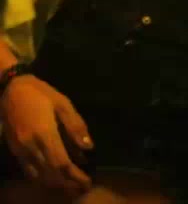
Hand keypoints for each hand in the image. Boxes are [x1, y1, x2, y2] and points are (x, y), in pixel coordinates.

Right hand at [1, 75, 92, 195]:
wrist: (9, 89)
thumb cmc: (40, 93)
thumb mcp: (63, 104)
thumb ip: (76, 126)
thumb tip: (89, 147)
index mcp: (45, 134)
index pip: (62, 164)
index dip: (75, 176)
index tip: (87, 182)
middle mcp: (30, 146)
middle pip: (50, 174)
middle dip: (67, 184)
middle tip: (82, 188)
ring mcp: (20, 149)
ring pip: (38, 175)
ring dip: (55, 183)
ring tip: (71, 186)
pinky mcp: (13, 149)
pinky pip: (27, 170)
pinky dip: (41, 178)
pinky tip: (51, 178)